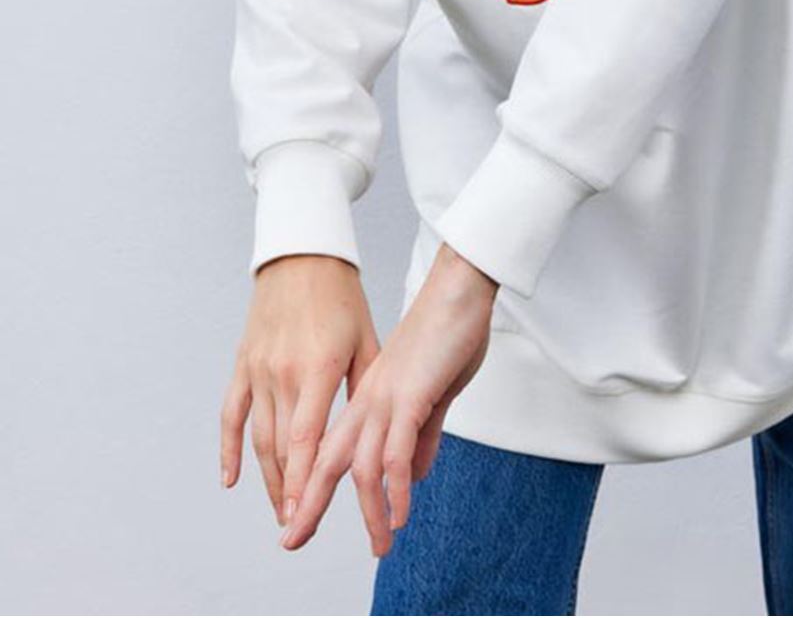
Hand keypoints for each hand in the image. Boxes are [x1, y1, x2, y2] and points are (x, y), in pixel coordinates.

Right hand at [221, 254, 377, 530]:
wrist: (302, 255)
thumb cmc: (342, 298)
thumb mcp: (366, 339)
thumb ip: (368, 388)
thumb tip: (386, 433)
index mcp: (317, 367)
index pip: (306, 439)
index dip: (304, 482)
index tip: (306, 517)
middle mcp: (282, 371)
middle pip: (280, 448)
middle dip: (288, 493)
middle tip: (297, 529)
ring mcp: (258, 368)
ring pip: (257, 437)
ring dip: (267, 479)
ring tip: (280, 511)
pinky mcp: (243, 363)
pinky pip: (230, 412)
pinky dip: (228, 448)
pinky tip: (231, 479)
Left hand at [279, 243, 498, 555]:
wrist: (459, 288)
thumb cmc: (449, 332)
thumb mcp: (432, 392)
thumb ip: (421, 432)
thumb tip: (414, 472)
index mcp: (367, 395)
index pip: (328, 448)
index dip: (310, 485)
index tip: (295, 518)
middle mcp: (367, 398)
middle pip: (326, 460)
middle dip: (308, 505)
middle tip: (292, 540)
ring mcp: (385, 397)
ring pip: (362, 467)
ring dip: (369, 512)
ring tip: (380, 544)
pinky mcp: (410, 395)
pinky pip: (396, 452)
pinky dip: (397, 489)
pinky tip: (402, 513)